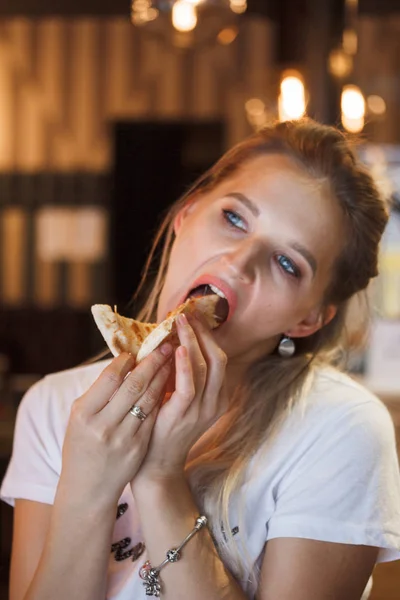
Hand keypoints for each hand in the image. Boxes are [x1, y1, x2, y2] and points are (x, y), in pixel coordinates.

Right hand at [58, 347, 172, 507]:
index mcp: (84, 413)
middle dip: (152, 362)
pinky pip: (154, 415)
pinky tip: (171, 383)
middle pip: (134, 385)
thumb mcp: (79, 418)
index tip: (136, 351)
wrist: (88, 488)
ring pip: (149, 399)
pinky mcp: (139, 447)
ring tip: (173, 359)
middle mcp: (104, 425)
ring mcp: (124, 438)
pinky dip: (163, 396)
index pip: (109, 377)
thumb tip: (124, 363)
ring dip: (163, 376)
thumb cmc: (81, 446)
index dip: (125, 361)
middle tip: (165, 345)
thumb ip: (98, 392)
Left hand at [132, 312, 228, 487]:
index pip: (218, 358)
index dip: (207, 335)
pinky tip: (177, 349)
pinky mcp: (185, 415)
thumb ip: (182, 375)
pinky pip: (189, 385)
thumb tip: (172, 342)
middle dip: (202, 333)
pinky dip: (185, 365)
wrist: (158, 465)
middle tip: (186, 314)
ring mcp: (203, 409)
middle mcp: (216, 401)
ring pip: (205, 367)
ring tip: (180, 323)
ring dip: (192, 341)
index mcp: (218, 396)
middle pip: (217, 358)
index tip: (192, 317)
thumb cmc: (164, 427)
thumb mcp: (180, 399)